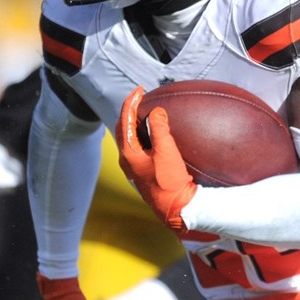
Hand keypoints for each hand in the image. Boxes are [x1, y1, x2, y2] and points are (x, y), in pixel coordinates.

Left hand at [115, 87, 197, 232]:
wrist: (176, 208)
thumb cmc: (169, 182)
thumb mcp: (166, 152)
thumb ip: (159, 129)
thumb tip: (156, 112)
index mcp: (128, 153)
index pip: (125, 121)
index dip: (130, 103)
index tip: (139, 90)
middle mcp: (127, 160)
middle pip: (123, 128)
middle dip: (129, 110)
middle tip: (140, 97)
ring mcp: (134, 167)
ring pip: (129, 137)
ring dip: (135, 122)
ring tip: (146, 110)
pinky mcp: (143, 171)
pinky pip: (137, 145)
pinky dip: (142, 133)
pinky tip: (153, 131)